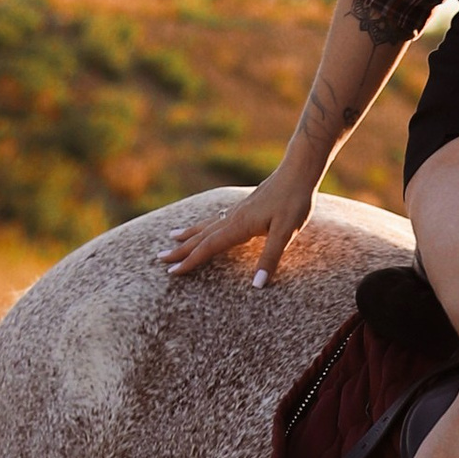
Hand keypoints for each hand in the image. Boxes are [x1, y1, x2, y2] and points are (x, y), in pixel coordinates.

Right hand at [163, 169, 318, 285]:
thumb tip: (257, 286)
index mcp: (239, 226)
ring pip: (207, 225)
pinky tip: (204, 225)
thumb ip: (270, 258)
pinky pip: (217, 219)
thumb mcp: (286, 232)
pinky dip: (204, 225)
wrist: (298, 171)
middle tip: (160, 259)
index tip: (172, 272)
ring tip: (171, 237)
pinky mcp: (245, 206)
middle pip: (201, 236)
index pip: (209, 247)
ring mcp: (238, 210)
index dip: (190, 260)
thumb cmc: (294, 201)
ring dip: (189, 234)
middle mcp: (233, 217)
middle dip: (180, 249)